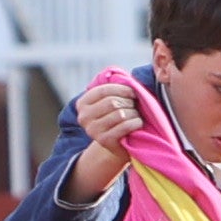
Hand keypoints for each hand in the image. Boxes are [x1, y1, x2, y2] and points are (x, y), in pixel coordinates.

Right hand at [69, 78, 146, 197]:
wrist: (117, 144)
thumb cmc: (117, 117)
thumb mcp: (110, 101)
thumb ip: (113, 88)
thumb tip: (124, 77)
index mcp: (82, 104)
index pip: (103, 91)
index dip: (121, 89)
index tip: (133, 92)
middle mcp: (84, 117)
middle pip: (112, 102)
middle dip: (128, 102)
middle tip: (134, 106)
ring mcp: (92, 130)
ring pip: (120, 114)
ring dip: (133, 113)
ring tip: (135, 115)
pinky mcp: (104, 141)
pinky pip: (125, 126)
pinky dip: (135, 123)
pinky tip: (137, 123)